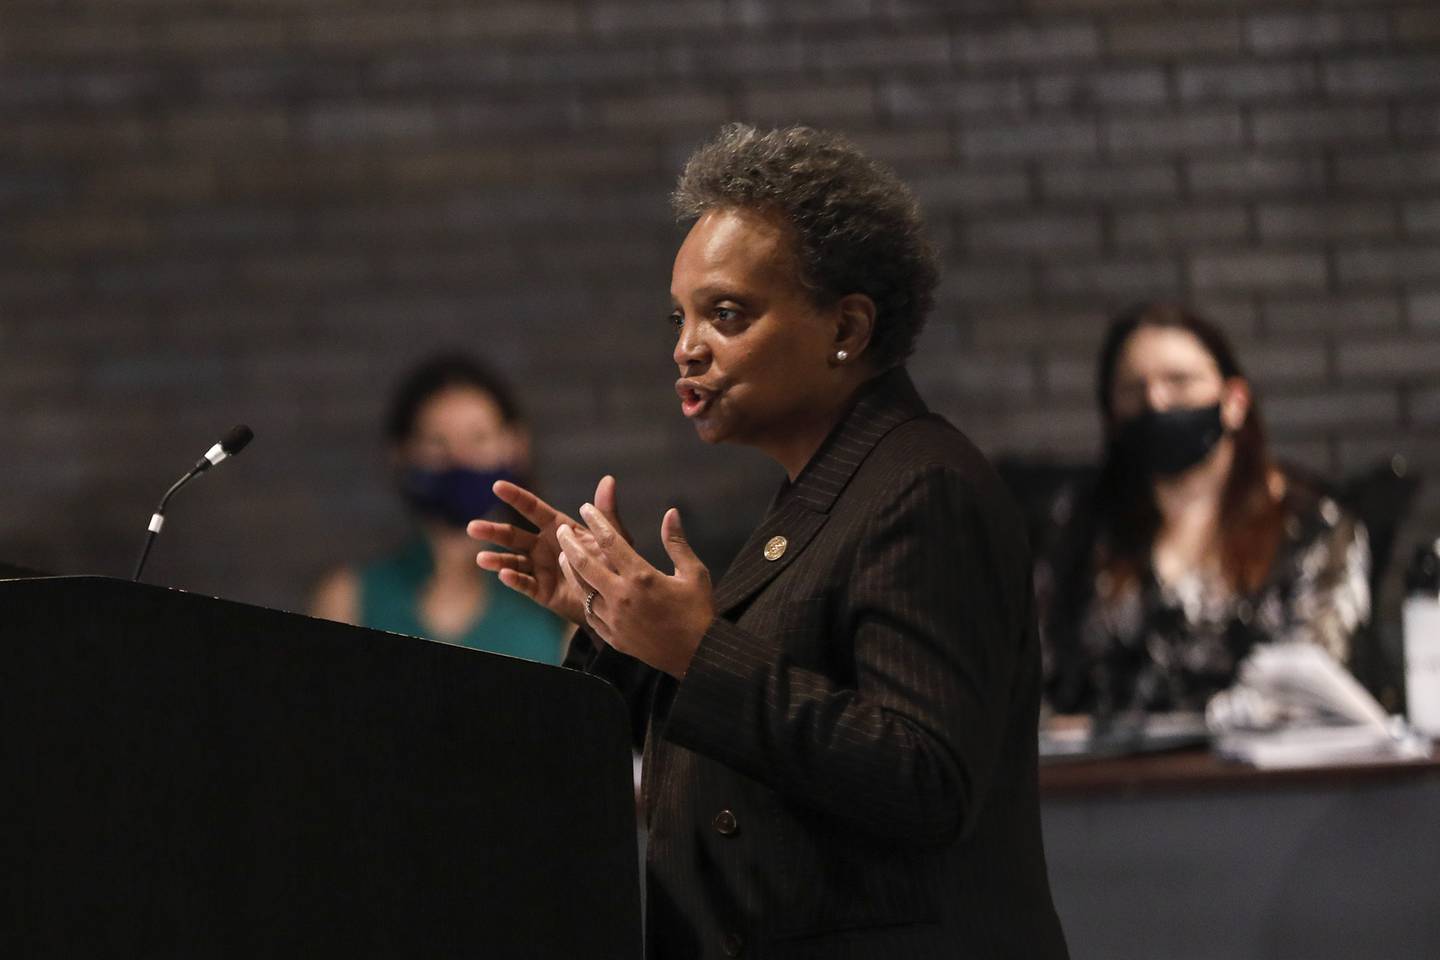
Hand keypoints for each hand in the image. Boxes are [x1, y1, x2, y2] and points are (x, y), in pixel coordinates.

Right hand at [468, 475, 629, 624]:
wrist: (613, 599)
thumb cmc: (612, 564)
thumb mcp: (611, 538)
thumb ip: (605, 512)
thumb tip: (608, 479)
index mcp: (557, 528)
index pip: (532, 509)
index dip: (516, 497)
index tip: (497, 485)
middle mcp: (543, 546)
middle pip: (513, 535)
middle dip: (493, 531)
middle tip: (472, 527)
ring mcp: (539, 568)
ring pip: (512, 561)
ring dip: (497, 560)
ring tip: (481, 559)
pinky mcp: (541, 590)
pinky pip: (525, 584)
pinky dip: (514, 580)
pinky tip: (503, 575)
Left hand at [556, 498, 713, 679]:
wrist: (698, 655)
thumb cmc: (698, 611)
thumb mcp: (694, 573)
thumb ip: (676, 542)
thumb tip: (671, 513)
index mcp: (642, 577)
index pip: (611, 541)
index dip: (596, 521)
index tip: (586, 508)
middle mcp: (622, 596)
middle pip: (585, 564)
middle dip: (570, 543)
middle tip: (562, 530)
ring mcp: (614, 618)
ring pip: (582, 589)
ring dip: (570, 570)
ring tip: (564, 556)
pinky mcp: (612, 636)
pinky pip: (589, 614)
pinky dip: (583, 598)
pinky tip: (582, 589)